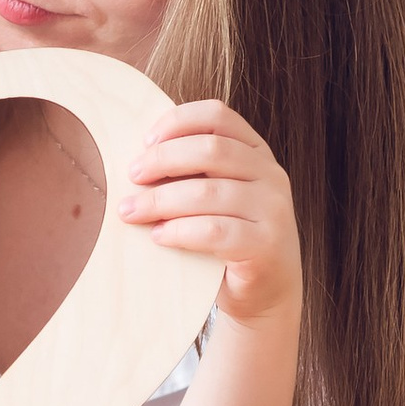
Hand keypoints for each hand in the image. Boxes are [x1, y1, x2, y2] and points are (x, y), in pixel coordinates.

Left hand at [118, 101, 300, 328]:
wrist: (267, 288)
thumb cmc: (230, 236)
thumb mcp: (215, 195)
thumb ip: (192, 173)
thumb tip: (136, 161)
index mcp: (256, 152)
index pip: (218, 117)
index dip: (178, 122)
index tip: (145, 141)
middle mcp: (271, 174)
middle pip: (211, 150)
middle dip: (163, 160)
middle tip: (132, 176)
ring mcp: (273, 209)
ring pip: (208, 192)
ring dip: (161, 200)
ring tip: (131, 211)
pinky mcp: (265, 244)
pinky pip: (214, 231)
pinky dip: (180, 231)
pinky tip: (159, 236)